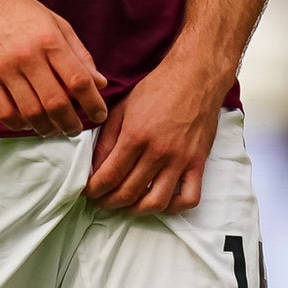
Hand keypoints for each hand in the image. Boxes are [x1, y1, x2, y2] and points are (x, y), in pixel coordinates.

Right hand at [0, 0, 107, 134]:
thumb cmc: (21, 11)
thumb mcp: (57, 24)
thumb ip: (79, 55)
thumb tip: (100, 83)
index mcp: (50, 40)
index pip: (78, 80)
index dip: (93, 103)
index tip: (99, 115)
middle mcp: (27, 55)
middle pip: (56, 102)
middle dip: (70, 123)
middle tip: (75, 128)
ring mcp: (3, 68)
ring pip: (30, 112)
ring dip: (46, 128)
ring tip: (53, 129)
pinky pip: (3, 112)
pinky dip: (19, 125)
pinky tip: (27, 123)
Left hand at [83, 53, 222, 213]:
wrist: (195, 76)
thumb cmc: (158, 88)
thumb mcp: (122, 108)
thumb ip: (107, 139)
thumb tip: (95, 167)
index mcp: (135, 136)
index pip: (109, 176)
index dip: (94, 190)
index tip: (88, 192)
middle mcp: (158, 152)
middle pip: (128, 192)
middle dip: (109, 202)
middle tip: (102, 200)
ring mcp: (180, 160)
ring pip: (156, 202)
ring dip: (137, 210)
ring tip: (127, 206)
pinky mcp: (198, 163)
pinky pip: (189, 198)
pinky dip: (174, 207)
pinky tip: (161, 201)